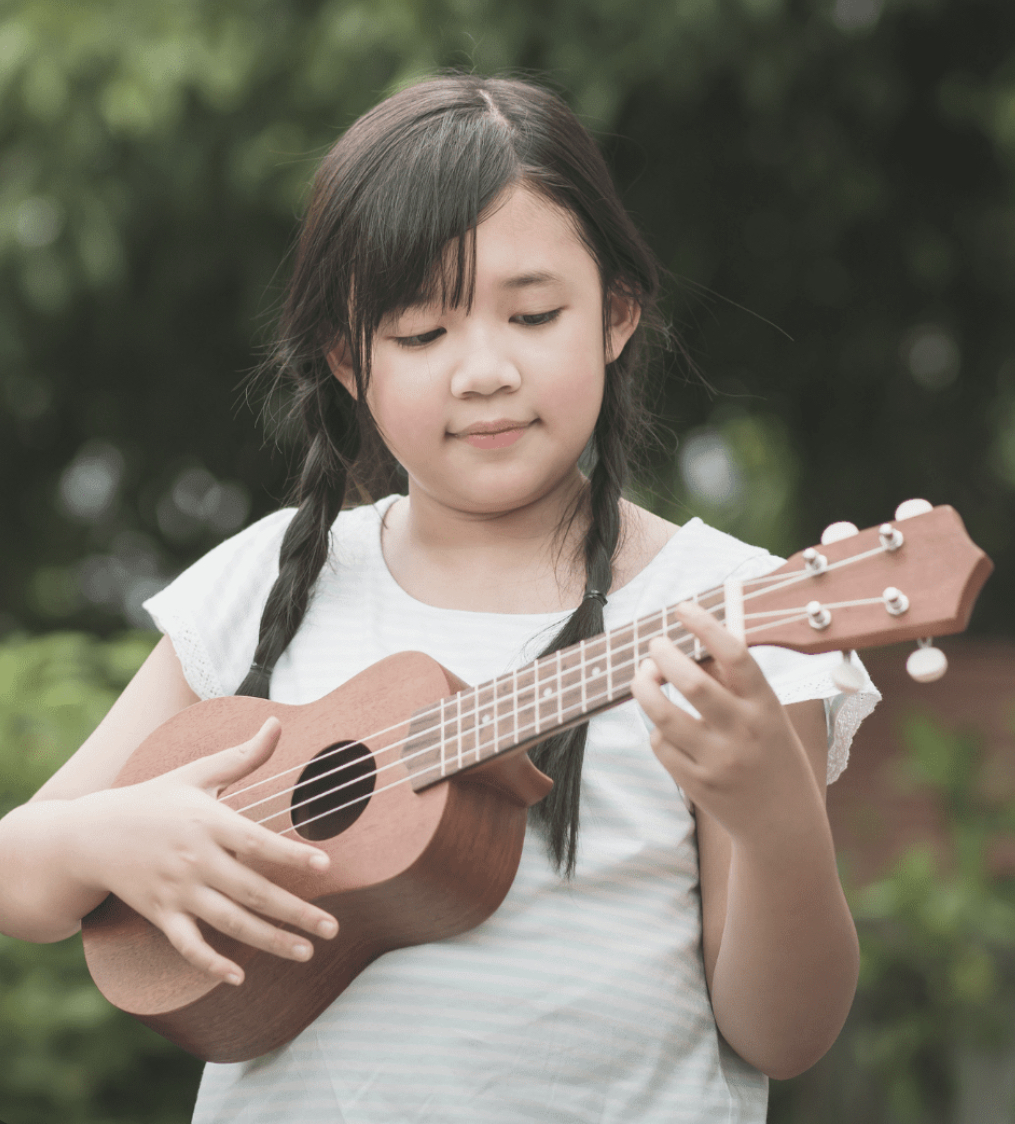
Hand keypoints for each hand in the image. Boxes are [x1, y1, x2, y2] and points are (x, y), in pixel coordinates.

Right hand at [69, 718, 337, 985]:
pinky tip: (239, 977)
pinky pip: (187, 945)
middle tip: (333, 927)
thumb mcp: (197, 773)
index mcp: (209, 822)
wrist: (91, 833)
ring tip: (306, 951)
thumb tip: (277, 722)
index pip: (257, 842)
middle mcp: (196, 859)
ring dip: (269, 941)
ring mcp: (177, 890)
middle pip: (253, 891)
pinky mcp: (160, 914)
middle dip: (295, 912)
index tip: (326, 867)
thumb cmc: (155, 797)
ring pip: (229, 923)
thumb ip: (243, 755)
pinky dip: (210, 963)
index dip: (291, 855)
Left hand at [630, 601, 823, 847]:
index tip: (683, 608)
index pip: (736, 655)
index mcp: (766, 707)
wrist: (784, 827)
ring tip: (644, 675)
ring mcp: (717, 761)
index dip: (706, 626)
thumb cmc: (773, 757)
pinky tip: (664, 725)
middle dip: (663, 654)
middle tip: (655, 644)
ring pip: (662, 714)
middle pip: (690, 681)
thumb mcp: (770, 717)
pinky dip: (656, 728)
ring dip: (644, 687)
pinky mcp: (696, 784)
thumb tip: (696, 639)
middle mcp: (743, 732)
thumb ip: (737, 684)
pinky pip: (660, 745)